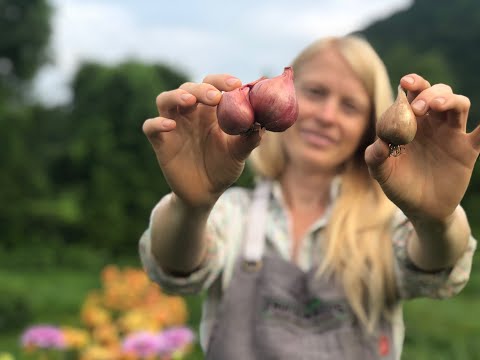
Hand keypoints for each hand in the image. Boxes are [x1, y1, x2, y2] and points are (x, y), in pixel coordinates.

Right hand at [143, 75, 263, 206]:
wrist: (205, 193)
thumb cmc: (223, 168)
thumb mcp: (239, 154)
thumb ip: (249, 139)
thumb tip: (262, 124)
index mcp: (210, 111)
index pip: (212, 85)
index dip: (221, 81)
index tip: (236, 84)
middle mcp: (190, 114)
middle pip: (188, 88)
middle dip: (201, 89)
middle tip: (215, 96)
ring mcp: (173, 127)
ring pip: (165, 100)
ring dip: (175, 96)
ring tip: (189, 100)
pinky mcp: (161, 143)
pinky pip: (150, 127)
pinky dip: (157, 123)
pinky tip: (170, 126)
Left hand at [365, 73, 479, 221]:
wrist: (421, 208)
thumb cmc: (399, 185)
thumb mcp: (382, 174)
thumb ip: (375, 159)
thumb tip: (378, 145)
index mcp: (410, 122)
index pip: (412, 96)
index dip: (411, 86)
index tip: (405, 83)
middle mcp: (432, 123)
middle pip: (438, 93)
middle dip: (428, 92)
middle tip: (417, 106)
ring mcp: (451, 135)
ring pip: (458, 105)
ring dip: (449, 100)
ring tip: (435, 106)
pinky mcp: (468, 150)